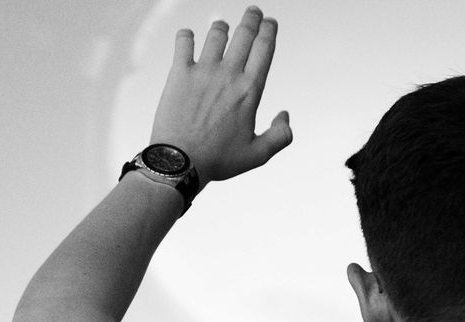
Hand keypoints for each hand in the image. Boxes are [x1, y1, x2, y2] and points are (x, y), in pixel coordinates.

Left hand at [149, 5, 291, 187]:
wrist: (179, 163)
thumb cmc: (218, 161)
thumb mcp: (258, 155)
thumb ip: (280, 136)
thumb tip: (285, 115)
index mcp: (250, 90)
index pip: (264, 47)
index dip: (269, 29)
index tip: (270, 22)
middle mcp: (229, 74)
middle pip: (244, 33)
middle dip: (251, 18)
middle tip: (253, 12)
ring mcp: (203, 72)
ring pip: (216, 34)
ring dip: (221, 26)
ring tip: (222, 26)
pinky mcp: (179, 74)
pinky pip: (184, 42)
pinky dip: (186, 36)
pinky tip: (188, 37)